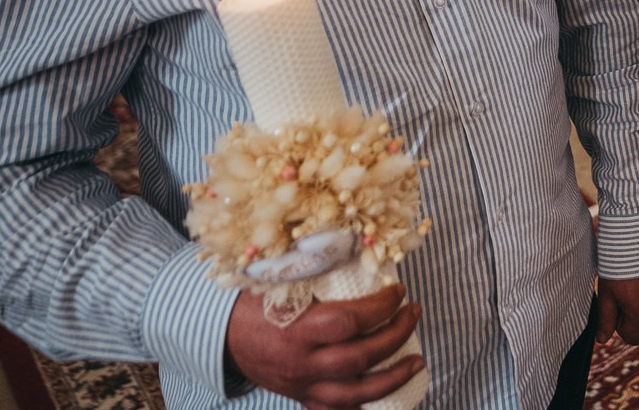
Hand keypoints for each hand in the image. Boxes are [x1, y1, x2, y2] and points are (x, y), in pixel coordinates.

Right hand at [224, 284, 422, 409]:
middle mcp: (302, 363)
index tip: (399, 291)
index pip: (351, 321)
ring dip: (393, 377)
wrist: (220, 337)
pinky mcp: (300, 397)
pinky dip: (362, 404)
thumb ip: (314, 269)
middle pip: (361, 357)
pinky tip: (386, 392)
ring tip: (418, 360)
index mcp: (297, 330)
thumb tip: (356, 244)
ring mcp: (302, 385)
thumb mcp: (278, 281)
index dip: (382, 306)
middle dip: (397, 335)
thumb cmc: (252, 303)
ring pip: (356, 392)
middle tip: (414, 313)